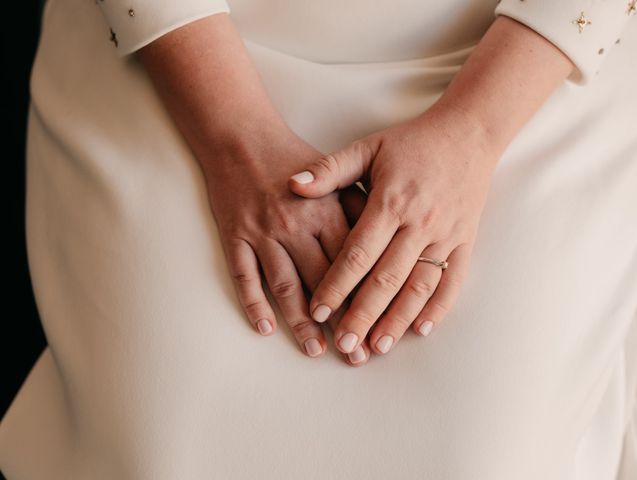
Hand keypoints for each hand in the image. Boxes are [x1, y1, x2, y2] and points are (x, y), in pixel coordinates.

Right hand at [202, 127, 373, 364]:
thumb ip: (360, 205)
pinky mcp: (235, 236)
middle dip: (341, 320)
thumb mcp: (335, 172)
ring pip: (285, 285)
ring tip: (316, 350)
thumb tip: (388, 239)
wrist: (242, 137)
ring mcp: (263, 232)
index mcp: (326, 209)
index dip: (368, 297)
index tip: (381, 326)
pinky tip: (264, 327)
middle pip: (322, 281)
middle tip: (356, 353)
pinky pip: (244, 276)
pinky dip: (253, 303)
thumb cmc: (293, 158)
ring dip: (301, 321)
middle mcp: (296, 224)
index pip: (353, 262)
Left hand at [288, 101, 499, 355]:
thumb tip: (292, 184)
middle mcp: (418, 223)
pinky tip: (421, 329)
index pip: (357, 252)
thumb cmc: (412, 142)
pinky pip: (453, 281)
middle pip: (386, 278)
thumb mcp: (368, 147)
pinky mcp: (465, 241)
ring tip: (377, 347)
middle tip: (344, 344)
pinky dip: (439, 307)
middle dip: (363, 314)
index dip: (336, 284)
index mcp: (390, 201)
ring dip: (398, 319)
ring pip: (419, 286)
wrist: (468, 134)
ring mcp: (445, 234)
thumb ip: (330, 170)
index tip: (318, 311)